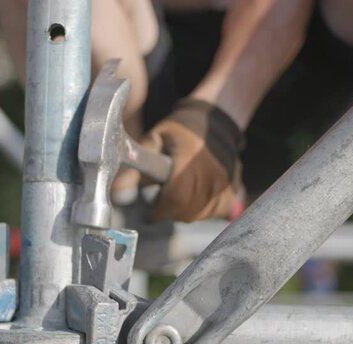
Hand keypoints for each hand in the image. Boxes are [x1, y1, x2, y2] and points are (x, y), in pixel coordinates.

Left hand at [113, 99, 244, 221]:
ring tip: (181, 193)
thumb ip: (136, 168)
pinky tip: (197, 197)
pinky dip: (204, 210)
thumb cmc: (181, 129)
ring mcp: (225, 184)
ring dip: (186, 210)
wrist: (214, 119)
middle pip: (187, 211)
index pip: (176, 200)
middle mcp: (211, 175)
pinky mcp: (233, 190)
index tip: (153, 208)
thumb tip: (119, 195)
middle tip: (165, 197)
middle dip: (171, 210)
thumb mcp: (154, 139)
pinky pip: (217, 212)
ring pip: (201, 214)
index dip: (161, 209)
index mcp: (190, 162)